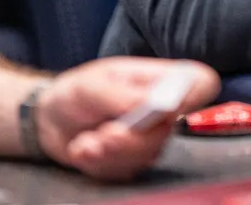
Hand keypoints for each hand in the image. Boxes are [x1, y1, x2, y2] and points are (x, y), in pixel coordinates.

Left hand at [35, 58, 219, 180]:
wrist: (50, 120)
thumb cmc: (77, 92)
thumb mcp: (92, 85)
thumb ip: (123, 95)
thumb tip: (157, 103)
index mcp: (160, 80)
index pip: (201, 82)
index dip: (194, 95)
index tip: (164, 107)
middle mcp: (162, 110)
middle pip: (169, 131)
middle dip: (130, 139)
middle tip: (104, 133)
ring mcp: (150, 138)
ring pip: (146, 155)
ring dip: (109, 152)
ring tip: (87, 140)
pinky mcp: (134, 161)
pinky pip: (125, 171)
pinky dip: (97, 163)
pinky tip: (84, 149)